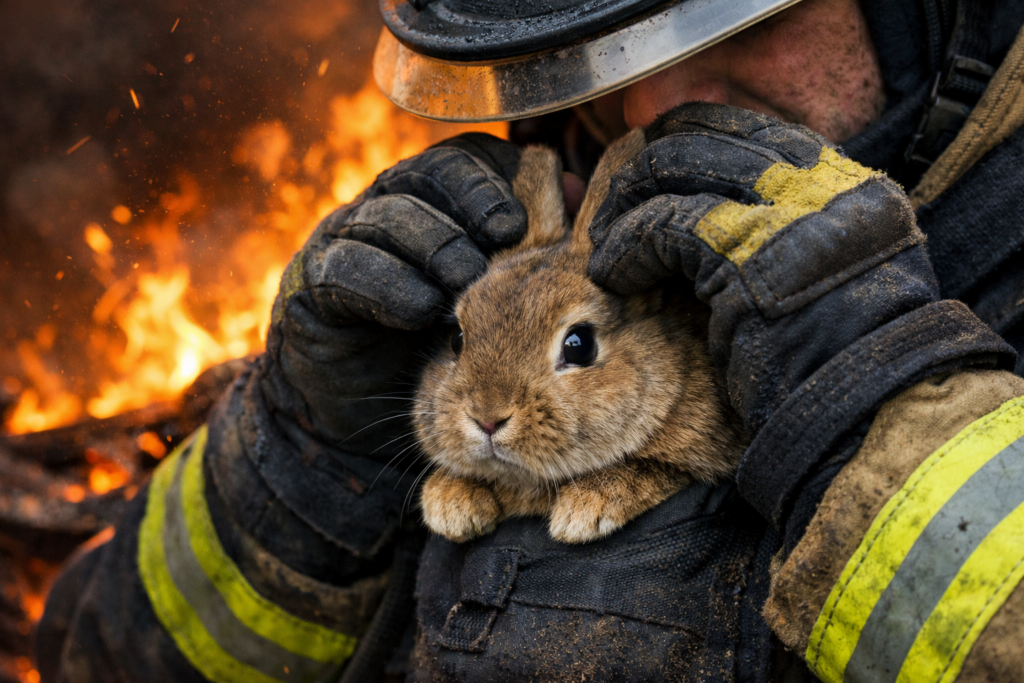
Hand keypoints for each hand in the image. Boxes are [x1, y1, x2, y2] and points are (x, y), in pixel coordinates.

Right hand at [264, 133, 526, 459]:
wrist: (361, 413)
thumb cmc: (441, 350)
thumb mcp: (499, 301)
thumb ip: (535, 247)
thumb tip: (577, 187)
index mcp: (437, 202)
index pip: (467, 159)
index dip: (496, 179)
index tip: (522, 220)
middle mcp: (391, 208)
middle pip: (430, 173)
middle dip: (471, 200)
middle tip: (504, 236)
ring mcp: (348, 240)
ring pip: (390, 214)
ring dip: (435, 244)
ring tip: (467, 283)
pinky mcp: (316, 283)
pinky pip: (347, 269)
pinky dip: (388, 286)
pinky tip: (421, 312)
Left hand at [588, 104, 1013, 527]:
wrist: (867, 413)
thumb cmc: (839, 363)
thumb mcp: (827, 273)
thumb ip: (784, 229)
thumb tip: (709, 208)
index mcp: (846, 184)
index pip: (749, 131)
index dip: (687, 141)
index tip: (650, 166)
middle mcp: (819, 183)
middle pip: (705, 139)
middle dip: (646, 170)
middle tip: (613, 208)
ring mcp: (785, 211)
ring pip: (675, 172)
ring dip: (625, 209)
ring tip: (604, 245)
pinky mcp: (743, 251)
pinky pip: (660, 228)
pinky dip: (625, 250)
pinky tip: (609, 275)